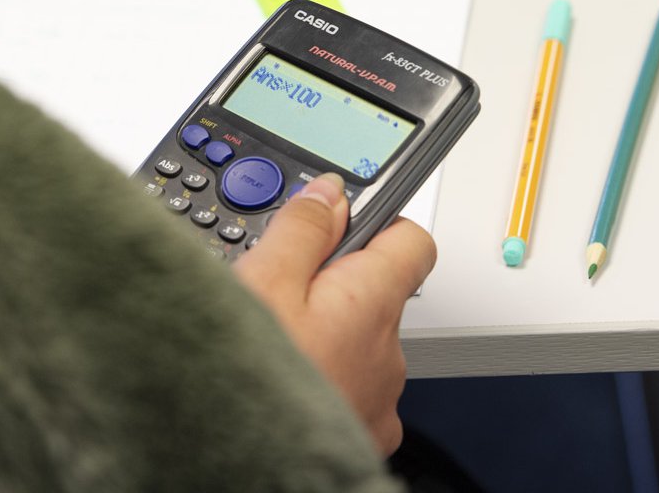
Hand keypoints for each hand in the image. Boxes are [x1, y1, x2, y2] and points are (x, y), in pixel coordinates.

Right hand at [233, 173, 435, 454]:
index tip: (336, 224)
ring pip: (358, 349)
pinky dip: (322, 384)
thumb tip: (331, 192)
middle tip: (275, 296)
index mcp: (372, 303)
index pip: (411, 240)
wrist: (247, 469)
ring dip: (323, 341)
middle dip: (331, 290)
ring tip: (270, 347)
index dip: (376, 224)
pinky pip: (349, 394)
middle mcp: (389, 354)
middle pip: (374, 297)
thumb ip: (302, 230)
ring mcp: (379, 401)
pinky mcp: (361, 437)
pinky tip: (282, 386)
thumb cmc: (251, 388)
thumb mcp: (262, 283)